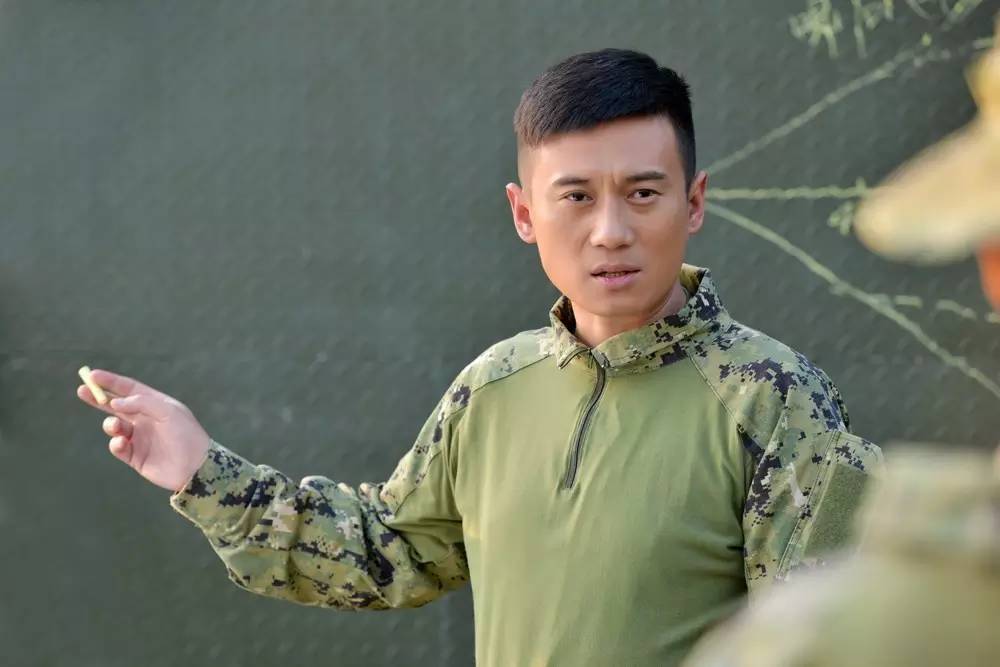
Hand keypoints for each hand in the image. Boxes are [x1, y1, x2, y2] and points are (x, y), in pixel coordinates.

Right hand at [76, 368, 210, 491]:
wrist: (195, 467)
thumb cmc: (186, 434)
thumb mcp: (167, 411)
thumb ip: (140, 402)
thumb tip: (114, 403)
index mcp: (156, 404)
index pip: (130, 389)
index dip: (111, 382)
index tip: (92, 375)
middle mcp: (146, 419)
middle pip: (117, 405)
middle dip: (99, 398)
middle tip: (81, 390)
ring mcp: (140, 437)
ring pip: (114, 426)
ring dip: (110, 424)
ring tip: (115, 426)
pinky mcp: (135, 456)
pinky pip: (117, 446)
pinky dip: (115, 443)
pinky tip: (123, 443)